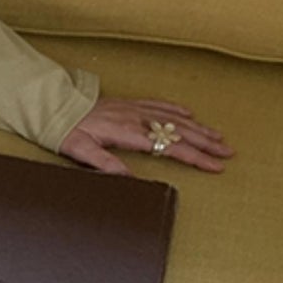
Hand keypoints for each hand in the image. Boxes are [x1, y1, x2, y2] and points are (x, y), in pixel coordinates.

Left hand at [59, 99, 233, 176]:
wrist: (55, 105)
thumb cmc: (66, 130)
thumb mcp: (80, 151)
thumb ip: (105, 164)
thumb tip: (129, 179)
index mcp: (129, 133)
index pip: (171, 147)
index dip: (195, 157)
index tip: (215, 166)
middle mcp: (137, 118)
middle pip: (180, 131)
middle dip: (206, 143)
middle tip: (228, 153)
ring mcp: (135, 109)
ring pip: (173, 118)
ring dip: (198, 127)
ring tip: (218, 137)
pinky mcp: (129, 103)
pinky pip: (159, 105)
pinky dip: (177, 110)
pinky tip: (189, 114)